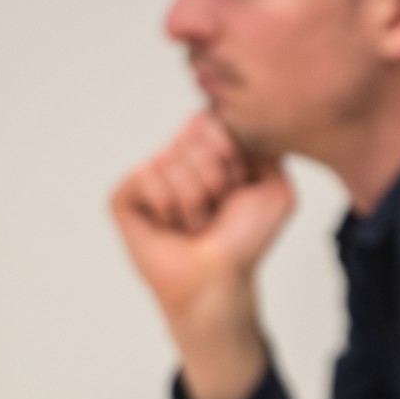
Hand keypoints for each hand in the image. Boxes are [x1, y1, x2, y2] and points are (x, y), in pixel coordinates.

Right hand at [110, 111, 294, 327]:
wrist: (219, 279)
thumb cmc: (245, 239)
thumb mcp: (276, 188)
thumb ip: (267, 147)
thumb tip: (244, 119)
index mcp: (205, 149)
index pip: (209, 119)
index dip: (230, 156)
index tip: (238, 187)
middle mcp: (174, 157)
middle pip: (189, 135)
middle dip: (213, 178)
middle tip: (213, 210)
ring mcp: (147, 176)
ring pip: (168, 159)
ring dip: (192, 201)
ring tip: (193, 225)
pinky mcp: (123, 196)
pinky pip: (145, 175)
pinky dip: (166, 205)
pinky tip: (168, 228)